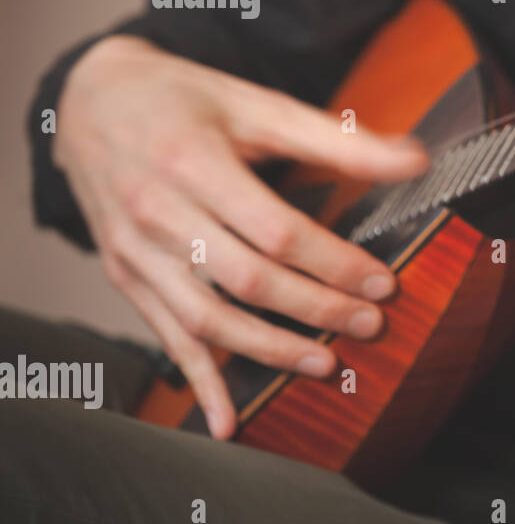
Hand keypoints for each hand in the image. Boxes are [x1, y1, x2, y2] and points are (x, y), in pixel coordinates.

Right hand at [53, 36, 428, 437]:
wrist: (90, 102)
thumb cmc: (184, 101)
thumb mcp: (256, 104)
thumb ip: (336, 138)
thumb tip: (415, 159)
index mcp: (194, 163)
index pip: (274, 230)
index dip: (332, 262)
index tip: (382, 281)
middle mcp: (158, 213)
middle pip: (246, 280)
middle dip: (316, 310)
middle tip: (371, 324)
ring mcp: (137, 251)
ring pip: (206, 319)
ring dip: (269, 350)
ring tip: (324, 365)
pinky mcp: (125, 277)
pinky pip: (166, 337)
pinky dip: (199, 383)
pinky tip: (227, 421)